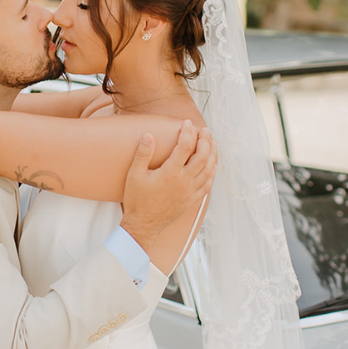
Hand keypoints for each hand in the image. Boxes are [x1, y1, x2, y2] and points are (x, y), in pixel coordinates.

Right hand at [119, 120, 216, 256]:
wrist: (143, 224)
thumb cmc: (137, 200)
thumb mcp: (134, 175)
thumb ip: (143, 154)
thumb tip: (148, 136)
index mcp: (170, 173)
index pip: (184, 147)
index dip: (187, 133)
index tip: (187, 124)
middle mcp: (184, 181)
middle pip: (203, 157)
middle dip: (205, 141)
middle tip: (204, 131)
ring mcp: (190, 191)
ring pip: (209, 169)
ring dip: (213, 154)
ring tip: (212, 143)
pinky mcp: (192, 199)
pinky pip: (209, 183)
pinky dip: (213, 171)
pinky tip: (212, 165)